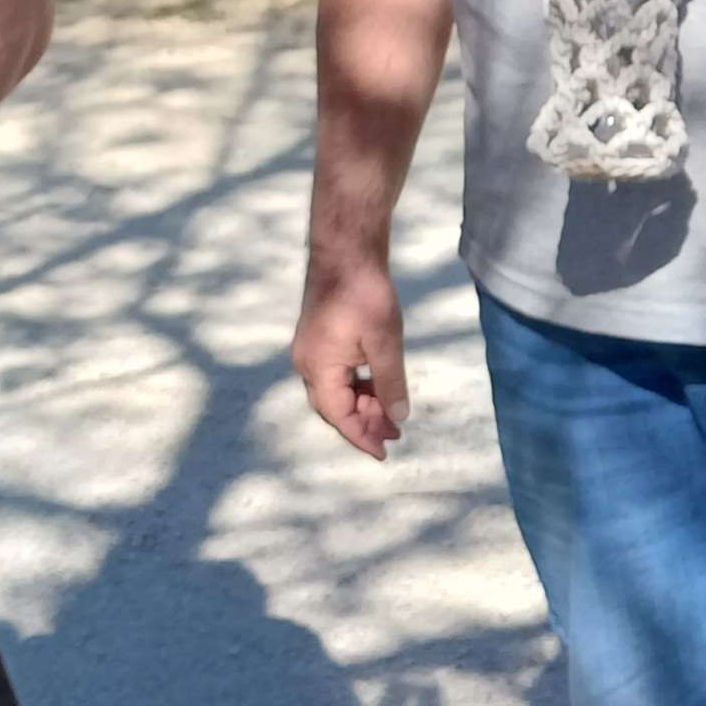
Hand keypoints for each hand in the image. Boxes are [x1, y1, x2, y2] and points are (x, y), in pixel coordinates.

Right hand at [290, 261, 409, 459]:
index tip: (384, 452)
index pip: (338, 416)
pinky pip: (335, 375)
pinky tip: (377, 385)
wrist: (345, 253)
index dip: (361, 436)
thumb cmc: (365, 296)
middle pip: (333, 407)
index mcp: (318, 368)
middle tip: (394, 433)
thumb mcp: (384, 343)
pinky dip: (356, 386)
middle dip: (363, 423)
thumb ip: (390, 383)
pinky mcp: (318, 339)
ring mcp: (310, 351)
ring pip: (334, 391)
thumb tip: (397, 416)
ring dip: (361, 404)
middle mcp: (307, 364)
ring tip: (390, 412)